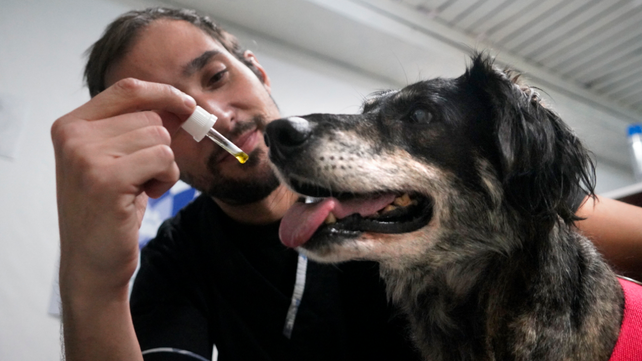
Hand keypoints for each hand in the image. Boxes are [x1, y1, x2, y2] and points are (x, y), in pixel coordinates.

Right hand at [51, 78, 195, 294]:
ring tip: (139, 189)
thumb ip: (137, 129)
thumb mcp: (117, 160)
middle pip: (150, 117)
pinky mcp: (107, 178)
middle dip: (161, 147)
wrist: (92, 263)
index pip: (127, 89)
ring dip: (164, 166)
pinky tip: (145, 196)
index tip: (188, 105)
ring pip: (160, 138)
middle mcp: (73, 136)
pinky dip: (166, 179)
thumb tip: (182, 104)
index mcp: (71, 125)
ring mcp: (86, 156)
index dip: (164, 93)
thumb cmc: (110, 211)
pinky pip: (164, 158)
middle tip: (142, 177)